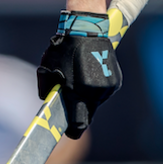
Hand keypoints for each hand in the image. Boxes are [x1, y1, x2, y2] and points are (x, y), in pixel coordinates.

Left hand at [37, 10, 121, 139]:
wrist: (86, 30)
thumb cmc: (63, 49)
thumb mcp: (46, 70)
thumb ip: (47, 90)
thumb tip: (49, 103)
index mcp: (80, 91)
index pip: (80, 122)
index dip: (73, 130)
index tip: (69, 133)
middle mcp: (97, 92)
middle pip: (88, 112)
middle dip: (78, 109)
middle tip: (69, 98)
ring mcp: (109, 87)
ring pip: (96, 102)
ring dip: (87, 97)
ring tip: (79, 79)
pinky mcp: (116, 81)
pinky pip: (103, 92)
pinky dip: (95, 88)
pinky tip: (88, 74)